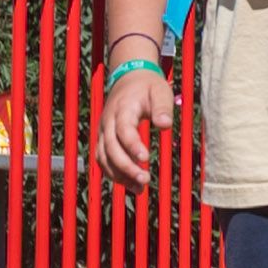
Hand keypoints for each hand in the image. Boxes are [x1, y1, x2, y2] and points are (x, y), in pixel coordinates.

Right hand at [95, 64, 173, 187]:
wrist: (129, 79)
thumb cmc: (148, 87)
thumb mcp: (160, 91)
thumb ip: (162, 108)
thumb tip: (165, 125)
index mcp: (122, 109)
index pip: (123, 130)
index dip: (132, 145)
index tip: (145, 157)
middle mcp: (108, 122)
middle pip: (110, 148)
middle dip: (126, 167)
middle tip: (144, 180)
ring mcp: (103, 132)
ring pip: (103, 158)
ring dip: (119, 175)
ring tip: (139, 189)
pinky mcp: (103, 140)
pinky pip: (103, 160)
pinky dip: (114, 174)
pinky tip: (131, 185)